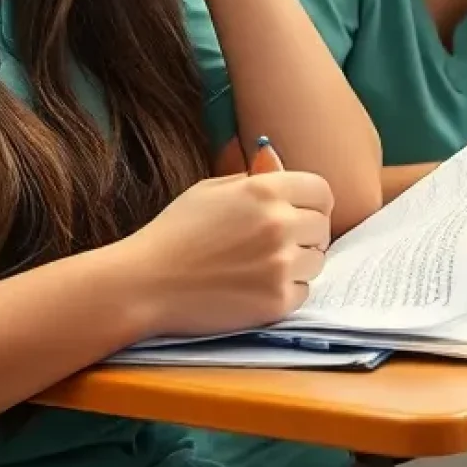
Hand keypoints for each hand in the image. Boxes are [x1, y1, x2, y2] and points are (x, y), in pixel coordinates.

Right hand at [114, 168, 334, 338]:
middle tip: (278, 244)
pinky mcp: (276, 301)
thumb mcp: (212, 190)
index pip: (322, 191)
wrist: (143, 284)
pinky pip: (303, 292)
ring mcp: (280, 264)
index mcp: (266, 190)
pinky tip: (255, 288)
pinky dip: (285, 292)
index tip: (303, 214)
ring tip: (261, 267)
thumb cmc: (174, 233)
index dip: (314, 203)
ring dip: (298, 264)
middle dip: (306, 234)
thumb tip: (281, 165)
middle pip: (322, 227)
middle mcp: (280, 224)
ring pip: (317, 261)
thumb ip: (254, 178)